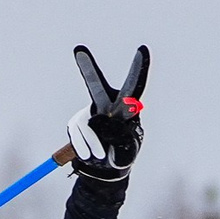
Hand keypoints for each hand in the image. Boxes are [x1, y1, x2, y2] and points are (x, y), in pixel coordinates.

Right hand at [66, 45, 148, 180]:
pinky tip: (87, 154)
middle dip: (88, 68)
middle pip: (96, 84)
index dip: (139, 69)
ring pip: (87, 122)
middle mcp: (106, 104)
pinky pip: (77, 132)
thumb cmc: (123, 155)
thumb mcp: (128, 152)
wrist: (105, 169)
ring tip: (100, 155)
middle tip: (79, 49)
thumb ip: (123, 141)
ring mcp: (89, 113)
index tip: (142, 50)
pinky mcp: (77, 123)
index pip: (134, 86)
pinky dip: (82, 145)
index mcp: (126, 107)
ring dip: (92, 142)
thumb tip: (104, 126)